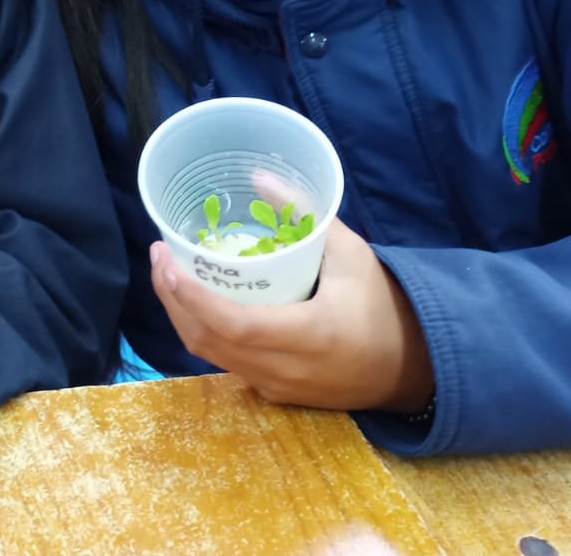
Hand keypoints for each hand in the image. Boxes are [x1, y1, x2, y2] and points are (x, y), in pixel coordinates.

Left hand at [150, 217, 432, 412]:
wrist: (411, 368)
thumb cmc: (382, 304)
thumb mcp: (351, 253)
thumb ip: (304, 215)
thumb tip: (258, 177)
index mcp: (309, 335)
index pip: (235, 325)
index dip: (193, 298)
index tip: (167, 263)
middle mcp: (285, 369)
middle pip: (208, 341)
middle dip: (172, 298)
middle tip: (159, 255)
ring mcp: (276, 387)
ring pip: (210, 355)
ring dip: (181, 315)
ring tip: (169, 273)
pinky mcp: (273, 393)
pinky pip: (224, 362)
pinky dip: (202, 331)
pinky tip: (195, 300)